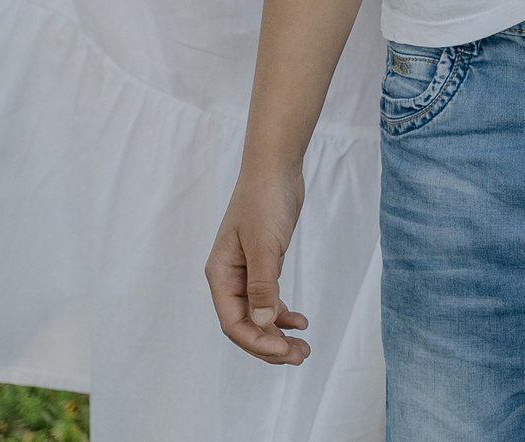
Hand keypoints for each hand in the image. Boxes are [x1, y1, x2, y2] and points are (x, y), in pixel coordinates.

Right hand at [207, 166, 310, 364]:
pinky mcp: (264, 264)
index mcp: (220, 275)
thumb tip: (264, 321)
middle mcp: (229, 278)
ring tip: (303, 348)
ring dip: (278, 333)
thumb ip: (264, 284)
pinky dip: (283, 313)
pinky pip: (269, 299)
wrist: (276, 168)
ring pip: (258, 315)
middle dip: (269, 345)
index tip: (284, 351)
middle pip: (245, 324)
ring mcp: (246, 272)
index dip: (257, 342)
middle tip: (300, 356)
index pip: (233, 322)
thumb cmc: (265, 201)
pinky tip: (300, 321)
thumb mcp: (264, 244)